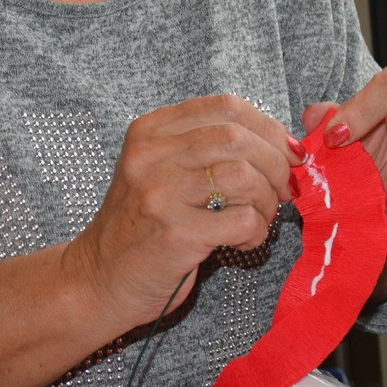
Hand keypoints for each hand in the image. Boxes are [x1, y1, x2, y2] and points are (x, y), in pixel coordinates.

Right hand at [70, 95, 300, 329]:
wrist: (99, 279)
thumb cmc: (143, 226)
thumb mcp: (162, 171)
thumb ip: (208, 149)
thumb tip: (283, 145)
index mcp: (151, 131)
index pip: (227, 107)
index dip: (269, 128)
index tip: (287, 153)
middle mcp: (150, 156)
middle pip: (240, 139)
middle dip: (275, 165)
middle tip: (281, 191)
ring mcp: (160, 194)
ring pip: (245, 177)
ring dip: (266, 202)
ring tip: (258, 219)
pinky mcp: (175, 234)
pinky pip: (243, 220)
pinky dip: (256, 232)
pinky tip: (242, 242)